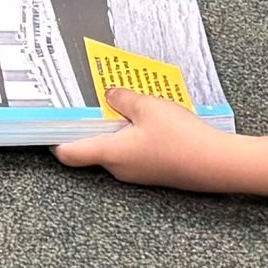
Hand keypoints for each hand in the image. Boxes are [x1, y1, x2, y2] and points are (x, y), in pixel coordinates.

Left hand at [53, 88, 228, 188]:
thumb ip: (123, 98)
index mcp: (110, 153)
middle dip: (90, 125)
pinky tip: (145, 119)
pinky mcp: (154, 172)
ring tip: (121, 103)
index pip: (69, 153)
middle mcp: (119, 169)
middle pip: (91, 148)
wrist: (217, 164)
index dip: (55, 139)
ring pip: (114, 149)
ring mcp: (137, 173)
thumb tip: (109, 94)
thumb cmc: (180, 137)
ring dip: (114, 128)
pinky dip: (132, 135)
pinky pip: (133, 152)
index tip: (49, 122)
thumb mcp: (148, 107)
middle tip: (90, 100)